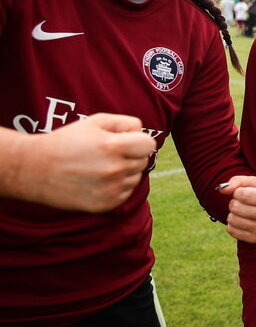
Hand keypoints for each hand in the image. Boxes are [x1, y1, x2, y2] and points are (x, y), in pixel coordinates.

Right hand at [4, 114, 155, 212]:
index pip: (149, 145)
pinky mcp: (104, 205)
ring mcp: (110, 190)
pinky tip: (98, 180)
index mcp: (114, 147)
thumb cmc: (66, 141)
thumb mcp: (95, 121)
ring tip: (100, 166)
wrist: (34, 170)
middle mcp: (114, 170)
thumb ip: (126, 123)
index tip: (126, 141)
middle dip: (131, 155)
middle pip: (143, 161)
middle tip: (107, 153)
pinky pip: (125, 193)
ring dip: (125, 172)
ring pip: (135, 178)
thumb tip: (143, 134)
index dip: (139, 140)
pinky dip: (117, 187)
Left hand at [219, 176, 255, 242]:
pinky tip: (242, 220)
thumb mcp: (253, 182)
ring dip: (233, 213)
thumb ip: (237, 181)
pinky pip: (231, 230)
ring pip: (232, 219)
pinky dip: (232, 224)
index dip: (237, 192)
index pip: (242, 194)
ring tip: (242, 211)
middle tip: (242, 203)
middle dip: (234, 202)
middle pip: (236, 207)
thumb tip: (222, 189)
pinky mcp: (255, 239)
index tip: (244, 192)